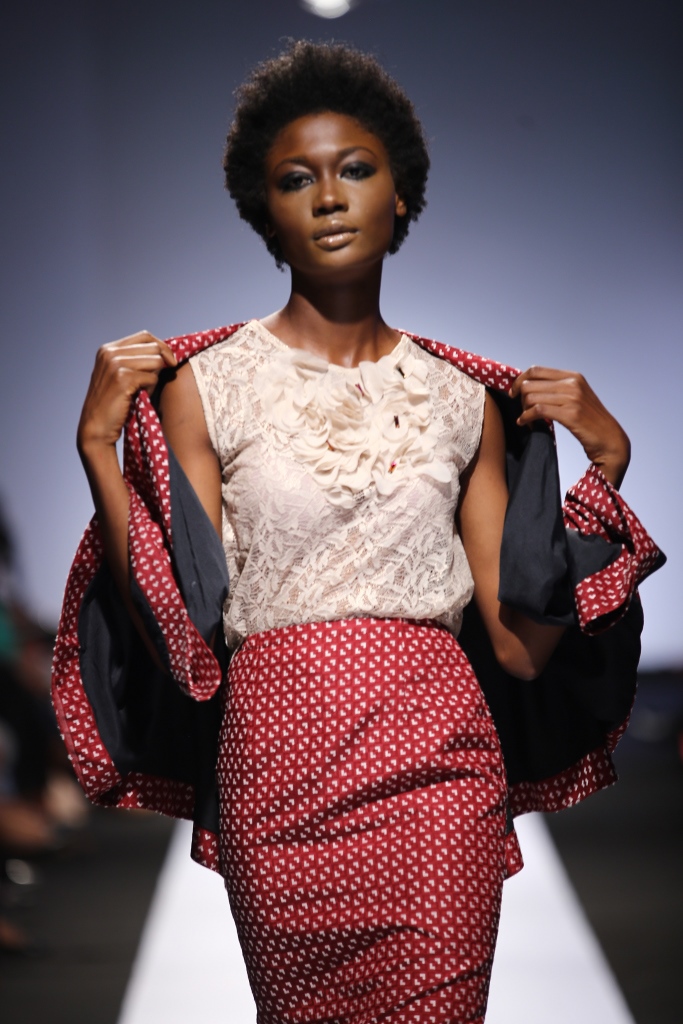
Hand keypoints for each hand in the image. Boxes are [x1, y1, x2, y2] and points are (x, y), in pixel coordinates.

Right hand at [77, 331, 176, 454]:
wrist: (96, 427)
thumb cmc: (112, 404)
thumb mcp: (119, 375)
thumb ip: (135, 361)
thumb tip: (166, 353)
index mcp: (108, 349)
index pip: (144, 336)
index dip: (162, 346)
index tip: (170, 361)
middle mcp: (110, 352)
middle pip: (153, 347)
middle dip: (161, 364)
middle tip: (153, 382)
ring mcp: (115, 363)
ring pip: (156, 361)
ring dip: (155, 377)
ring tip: (143, 390)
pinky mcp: (123, 378)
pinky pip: (153, 377)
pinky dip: (151, 389)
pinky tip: (140, 397)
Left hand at [509, 366, 630, 487]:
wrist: (609, 438)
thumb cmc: (589, 421)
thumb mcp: (576, 396)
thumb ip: (557, 389)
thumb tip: (528, 385)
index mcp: (573, 376)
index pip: (535, 370)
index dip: (519, 380)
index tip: (514, 393)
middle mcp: (572, 383)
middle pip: (529, 384)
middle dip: (520, 399)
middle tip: (522, 411)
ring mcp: (572, 398)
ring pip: (531, 397)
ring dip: (523, 410)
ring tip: (525, 419)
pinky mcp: (570, 414)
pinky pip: (538, 411)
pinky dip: (526, 418)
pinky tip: (525, 424)